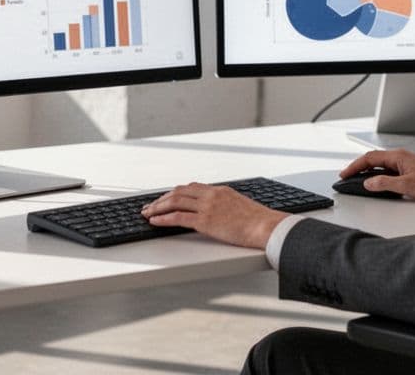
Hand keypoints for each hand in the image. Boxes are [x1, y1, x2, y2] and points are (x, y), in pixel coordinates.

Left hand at [140, 183, 288, 248]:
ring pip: (175, 202)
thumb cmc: (259, 221)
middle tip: (150, 205)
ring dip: (158, 207)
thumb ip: (227, 206)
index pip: (191, 187)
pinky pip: (178, 217)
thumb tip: (222, 214)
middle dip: (162, 199)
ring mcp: (207, 207)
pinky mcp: (205, 221)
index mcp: (220, 190)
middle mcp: (211, 195)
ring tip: (147, 213)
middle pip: (179, 192)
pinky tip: (155, 221)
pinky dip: (163, 218)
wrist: (267, 226)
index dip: (175, 193)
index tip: (166, 198)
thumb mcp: (241, 207)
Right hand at [339, 149, 414, 200]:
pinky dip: (377, 174)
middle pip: (372, 159)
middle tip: (346, 177)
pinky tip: (376, 182)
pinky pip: (388, 169)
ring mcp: (404, 162)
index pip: (369, 158)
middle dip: (357, 167)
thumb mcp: (406, 186)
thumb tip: (368, 183)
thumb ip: (384, 184)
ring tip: (357, 180)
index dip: (354, 166)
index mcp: (397, 156)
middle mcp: (400, 156)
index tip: (344, 174)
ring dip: (367, 171)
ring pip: (380, 164)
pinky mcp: (409, 169)